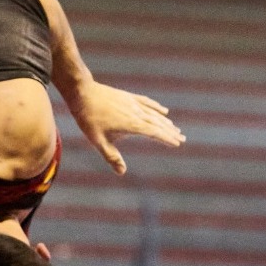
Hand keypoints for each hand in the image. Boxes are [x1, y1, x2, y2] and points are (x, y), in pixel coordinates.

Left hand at [66, 80, 184, 174]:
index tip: (177, 143)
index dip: (167, 138)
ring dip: (166, 121)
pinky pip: (147, 102)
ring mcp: (133, 103)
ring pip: (154, 113)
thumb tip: (122, 172)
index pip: (155, 133)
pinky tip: (164, 110)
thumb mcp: (98, 141)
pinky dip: (157, 107)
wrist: (82, 93)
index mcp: (132, 125)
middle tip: (182, 138)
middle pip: (158, 123)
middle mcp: (136, 113)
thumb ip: (111, 156)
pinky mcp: (128, 96)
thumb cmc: (89, 118)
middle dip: (170, 131)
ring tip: (175, 128)